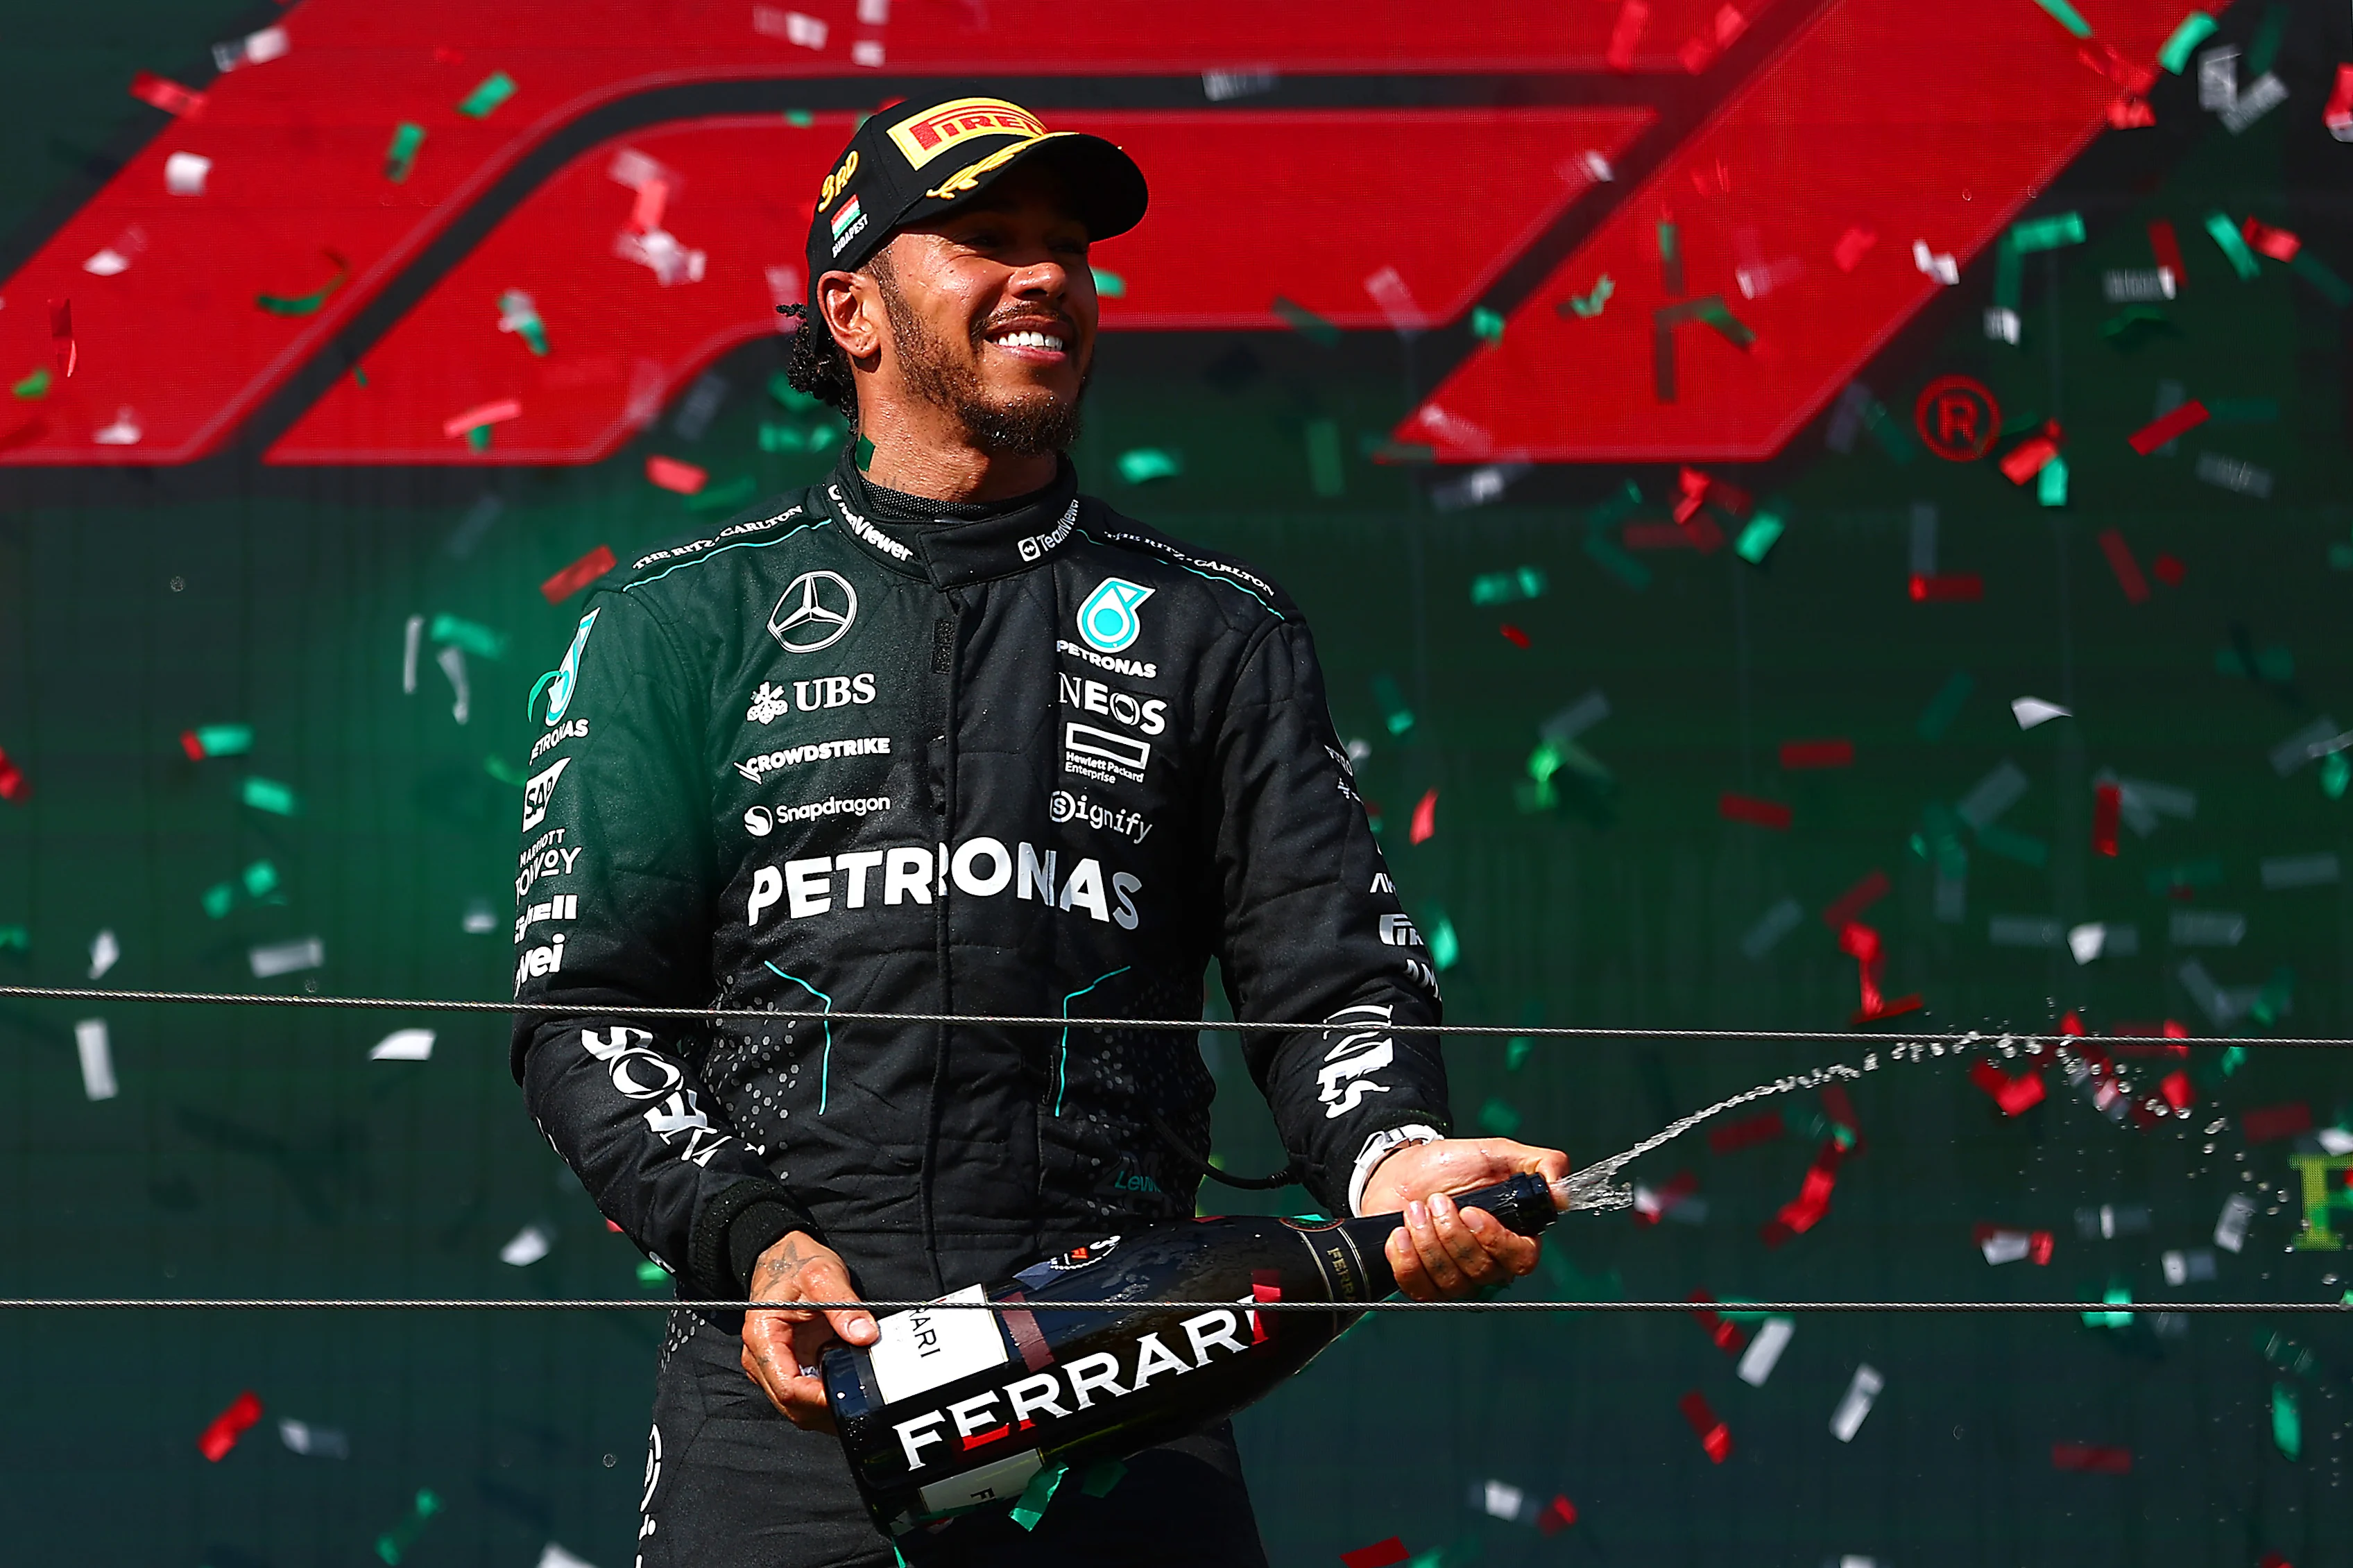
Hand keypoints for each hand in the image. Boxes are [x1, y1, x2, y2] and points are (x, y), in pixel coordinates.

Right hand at [738, 1231, 878, 1430]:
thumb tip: (865, 1334)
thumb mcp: (822, 1274)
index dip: (819, 1399)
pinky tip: (847, 1385)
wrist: (781, 1256)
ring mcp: (772, 1366)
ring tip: (858, 1394)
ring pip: (797, 1407)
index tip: (850, 1396)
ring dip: (826, 1407)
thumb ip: (844, 1305)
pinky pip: (805, 1394)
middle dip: (825, 1409)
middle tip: (863, 1399)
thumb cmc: (796, 1263)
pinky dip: (826, 1396)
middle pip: (791, 1405)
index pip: (788, 1388)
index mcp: (762, 1337)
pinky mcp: (787, 1365)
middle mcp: (760, 1358)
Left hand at [1361, 1138, 1571, 1301]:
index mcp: (1513, 1235)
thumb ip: (1537, 1164)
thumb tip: (1562, 1190)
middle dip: (1452, 1233)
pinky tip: (1399, 1233)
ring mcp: (1455, 1277)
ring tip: (1414, 1208)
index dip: (1496, 1241)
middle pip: (1481, 1270)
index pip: (1521, 1259)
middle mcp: (1488, 1264)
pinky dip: (1406, 1259)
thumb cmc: (1450, 1165)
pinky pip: (1419, 1288)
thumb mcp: (1496, 1153)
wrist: (1401, 1170)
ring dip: (1427, 1241)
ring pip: (1450, 1281)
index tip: (1471, 1212)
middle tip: (1436, 1200)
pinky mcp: (1423, 1283)